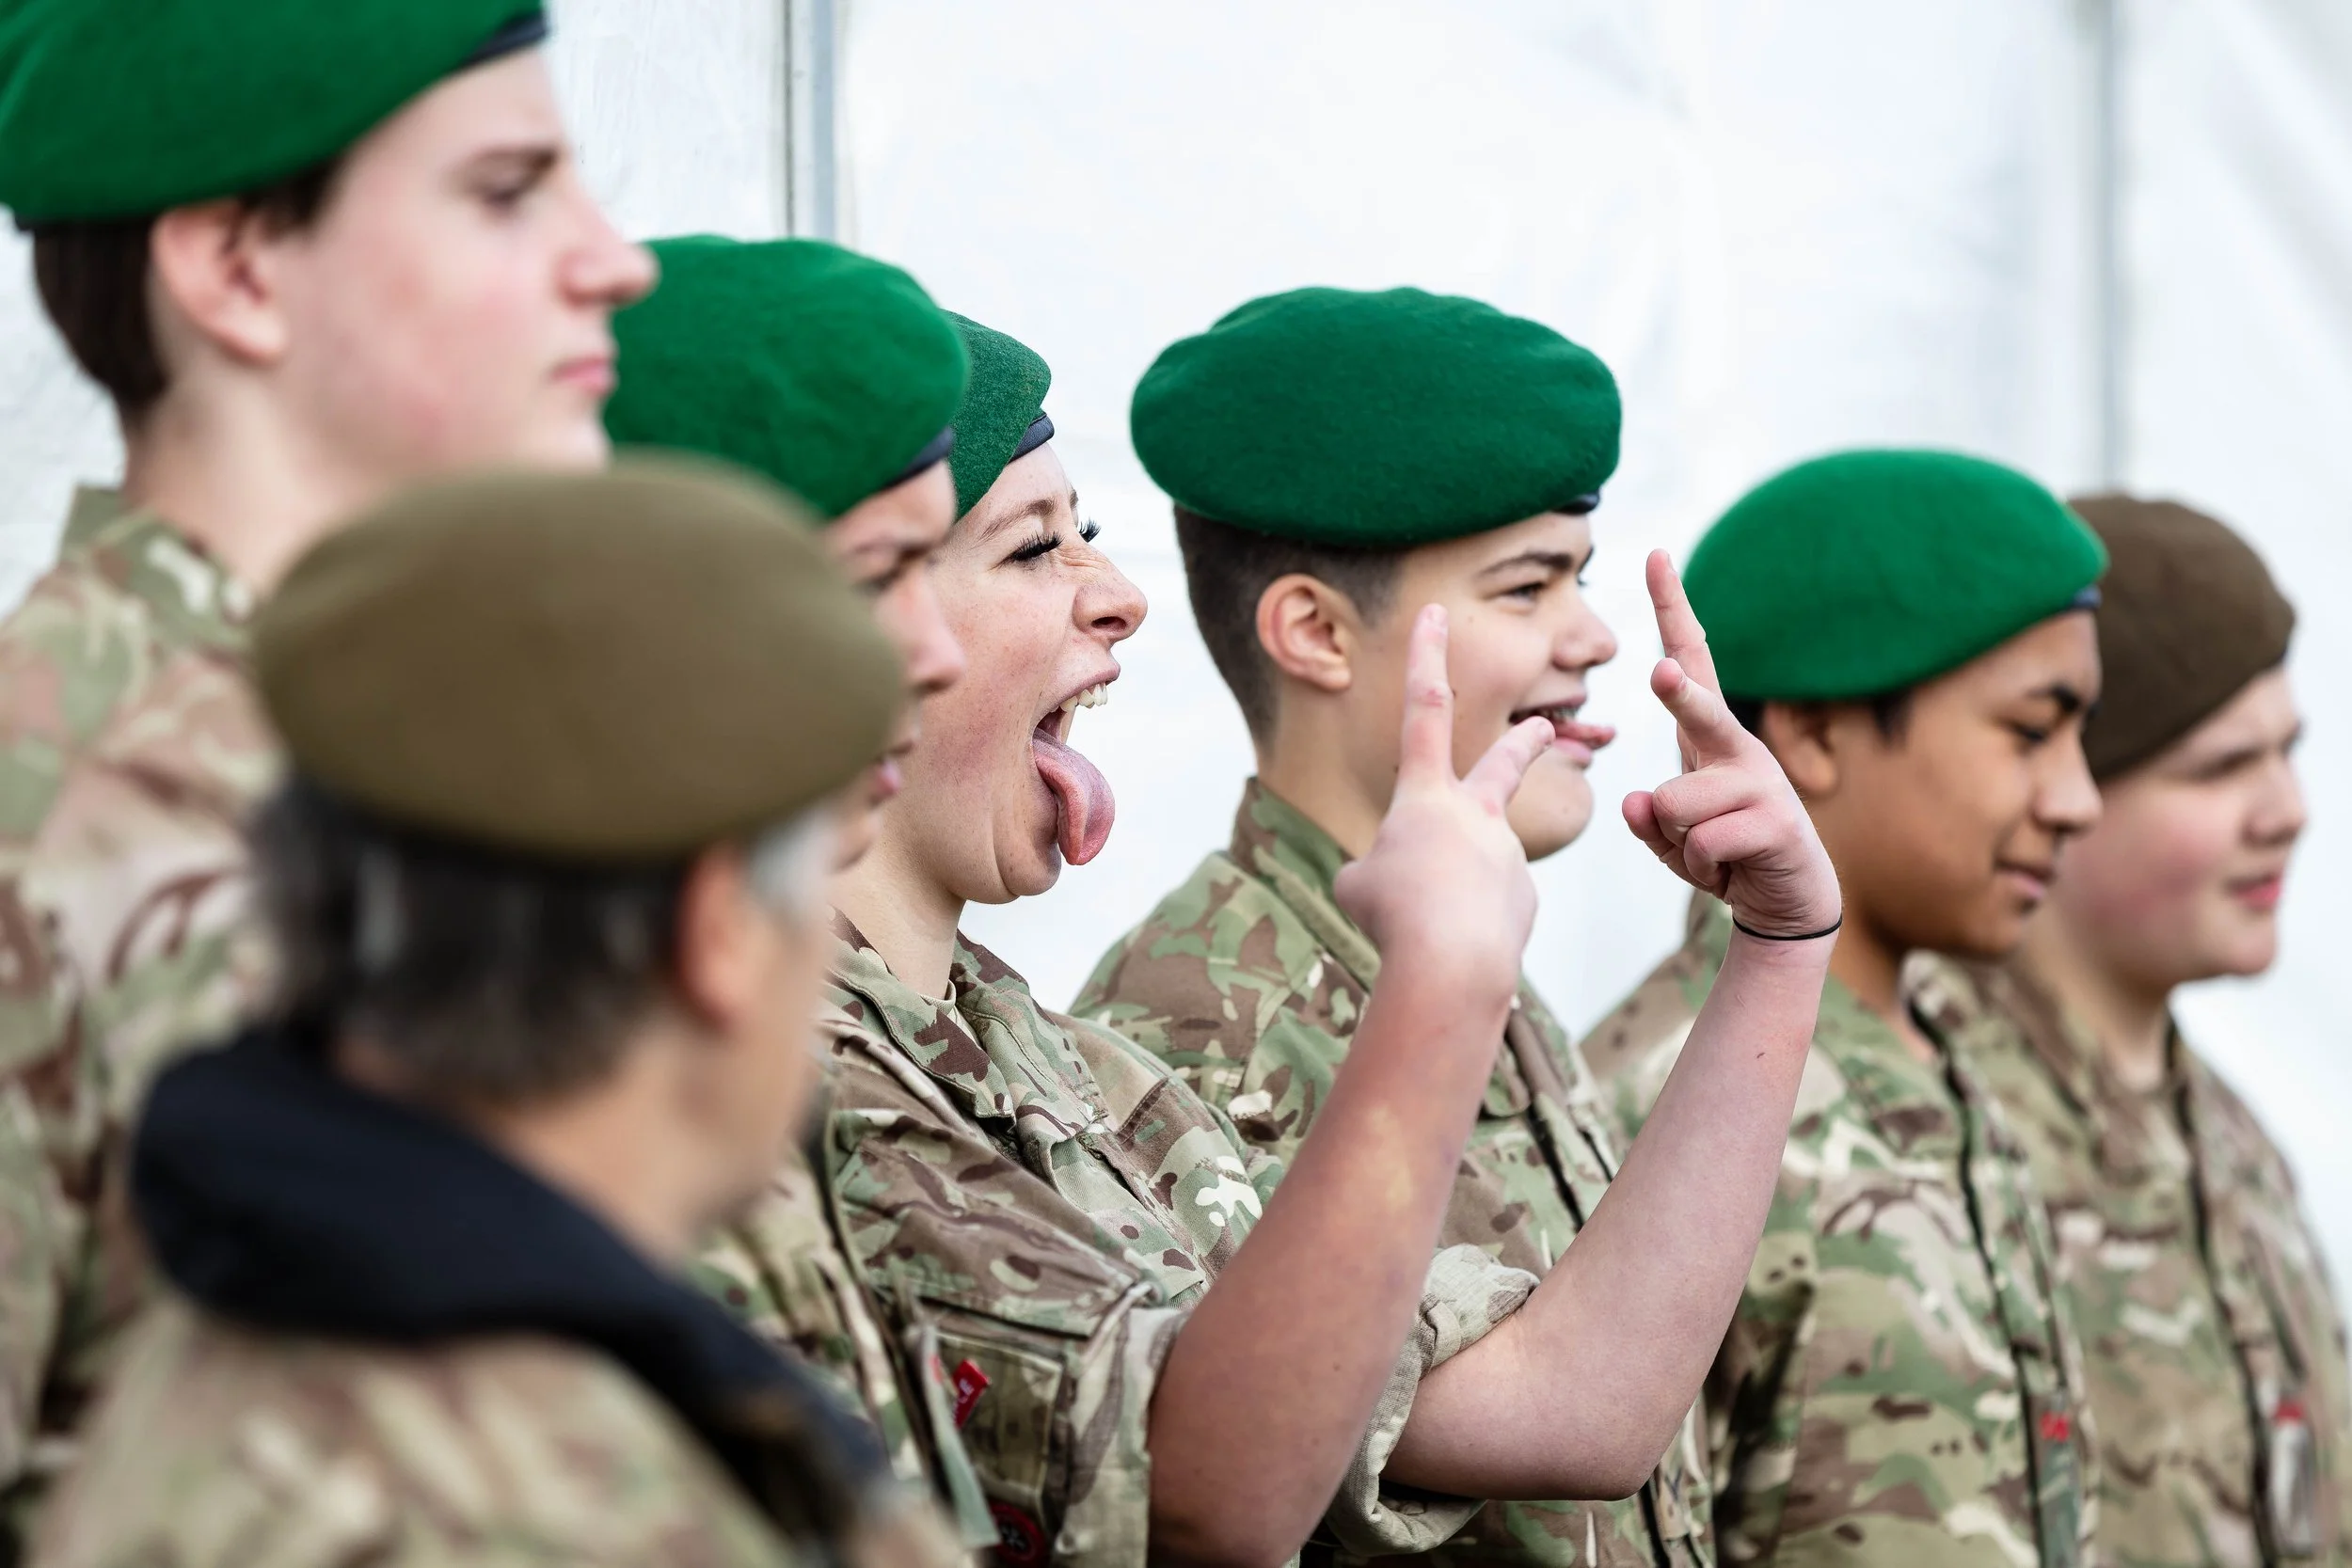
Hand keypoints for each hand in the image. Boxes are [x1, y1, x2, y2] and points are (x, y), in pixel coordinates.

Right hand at [1335, 605, 1550, 989]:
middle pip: (1503, 762)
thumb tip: (1405, 878)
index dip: (1425, 658)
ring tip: (1425, 926)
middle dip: (1525, 740)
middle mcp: (1475, 814)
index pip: (1423, 710)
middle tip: (1547, 728)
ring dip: (1444, 895)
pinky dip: (1463, 927)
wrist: (1452, 963)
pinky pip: (1483, 911)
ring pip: (1466, 870)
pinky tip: (1455, 946)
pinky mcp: (1523, 897)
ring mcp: (1506, 854)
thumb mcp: (1359, 886)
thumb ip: (1379, 869)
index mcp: (1426, 797)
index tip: (1435, 613)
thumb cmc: (1393, 916)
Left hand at [1621, 552, 1841, 937]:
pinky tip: (1731, 869)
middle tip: (1660, 672)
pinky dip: (1701, 868)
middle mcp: (1738, 749)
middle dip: (1679, 693)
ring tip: (1713, 851)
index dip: (1672, 609)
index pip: (1689, 660)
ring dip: (1679, 842)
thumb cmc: (1722, 853)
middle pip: (1700, 710)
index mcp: (1708, 738)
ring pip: (1675, 805)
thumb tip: (1636, 801)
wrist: (1785, 903)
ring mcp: (1761, 784)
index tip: (1655, 556)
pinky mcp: (1776, 824)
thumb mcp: (1671, 837)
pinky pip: (1700, 844)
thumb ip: (1647, 819)